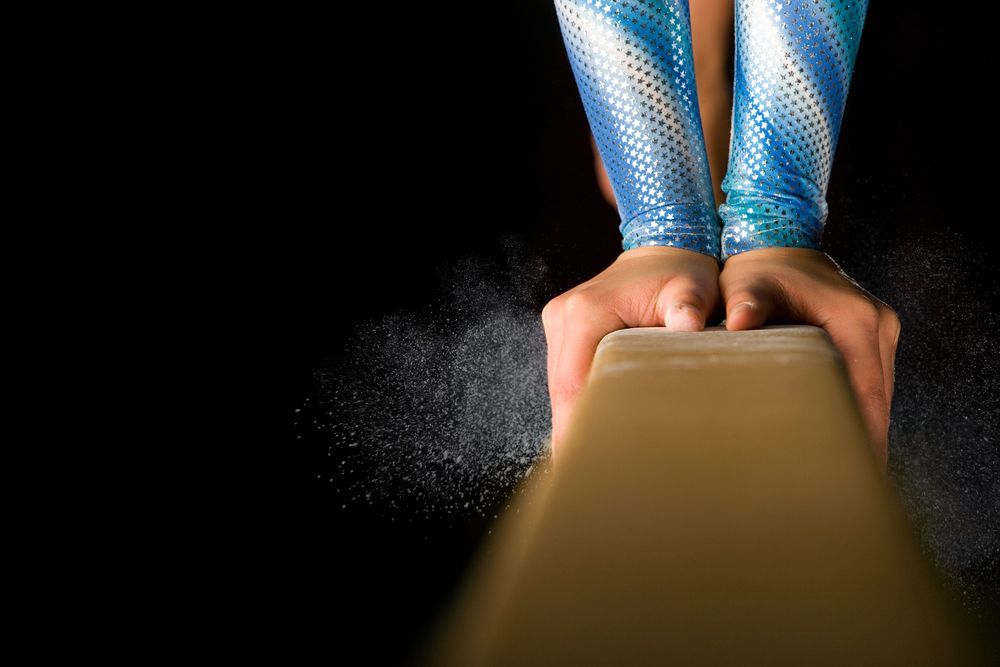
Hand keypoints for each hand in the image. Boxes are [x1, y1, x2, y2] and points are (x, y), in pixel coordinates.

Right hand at [542, 246, 720, 456]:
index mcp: (584, 312)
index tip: (585, 464)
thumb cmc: (684, 274)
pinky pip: (567, 377)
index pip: (573, 384)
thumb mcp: (692, 288)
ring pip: (561, 387)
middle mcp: (562, 316)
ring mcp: (559, 323)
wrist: (665, 247)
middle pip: (561, 391)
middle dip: (573, 432)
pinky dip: (578, 404)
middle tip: (590, 478)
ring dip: (574, 420)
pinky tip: (592, 433)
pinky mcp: (565, 331)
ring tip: (592, 463)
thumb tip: (689, 328)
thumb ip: (689, 307)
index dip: (576, 427)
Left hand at [719, 247, 900, 468]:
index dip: (863, 434)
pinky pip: (868, 384)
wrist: (772, 244)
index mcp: (856, 320)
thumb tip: (738, 323)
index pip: (868, 391)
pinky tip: (837, 441)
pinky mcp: (867, 339)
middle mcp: (877, 325)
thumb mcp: (747, 286)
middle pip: (879, 398)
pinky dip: (856, 411)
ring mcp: (876, 332)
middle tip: (844, 487)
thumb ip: (746, 304)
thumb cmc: (754, 271)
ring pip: (876, 394)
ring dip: (862, 429)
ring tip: (841, 474)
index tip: (854, 474)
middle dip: (865, 441)